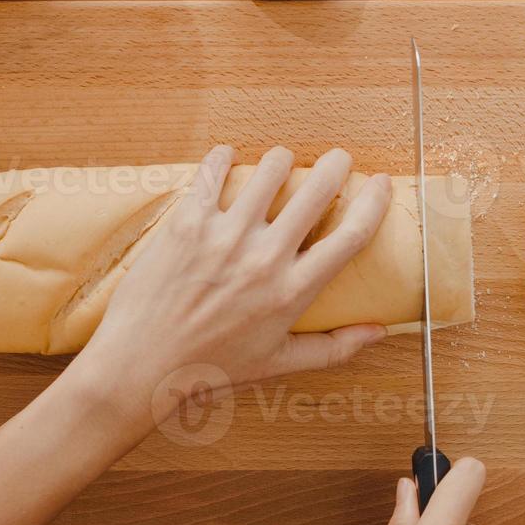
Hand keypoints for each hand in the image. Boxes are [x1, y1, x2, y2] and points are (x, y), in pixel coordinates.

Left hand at [77, 145, 392, 417]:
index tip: (381, 184)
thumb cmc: (211, 367)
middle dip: (336, 165)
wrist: (142, 364)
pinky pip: (213, 172)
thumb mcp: (279, 362)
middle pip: (317, 190)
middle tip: (337, 160)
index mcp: (293, 291)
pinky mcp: (188, 223)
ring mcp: (225, 236)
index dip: (374, 201)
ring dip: (282, 160)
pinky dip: (223, 158)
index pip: (352, 235)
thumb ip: (334, 348)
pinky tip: (227, 156)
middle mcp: (265, 258)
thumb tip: (379, 332)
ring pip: (270, 170)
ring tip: (282, 162)